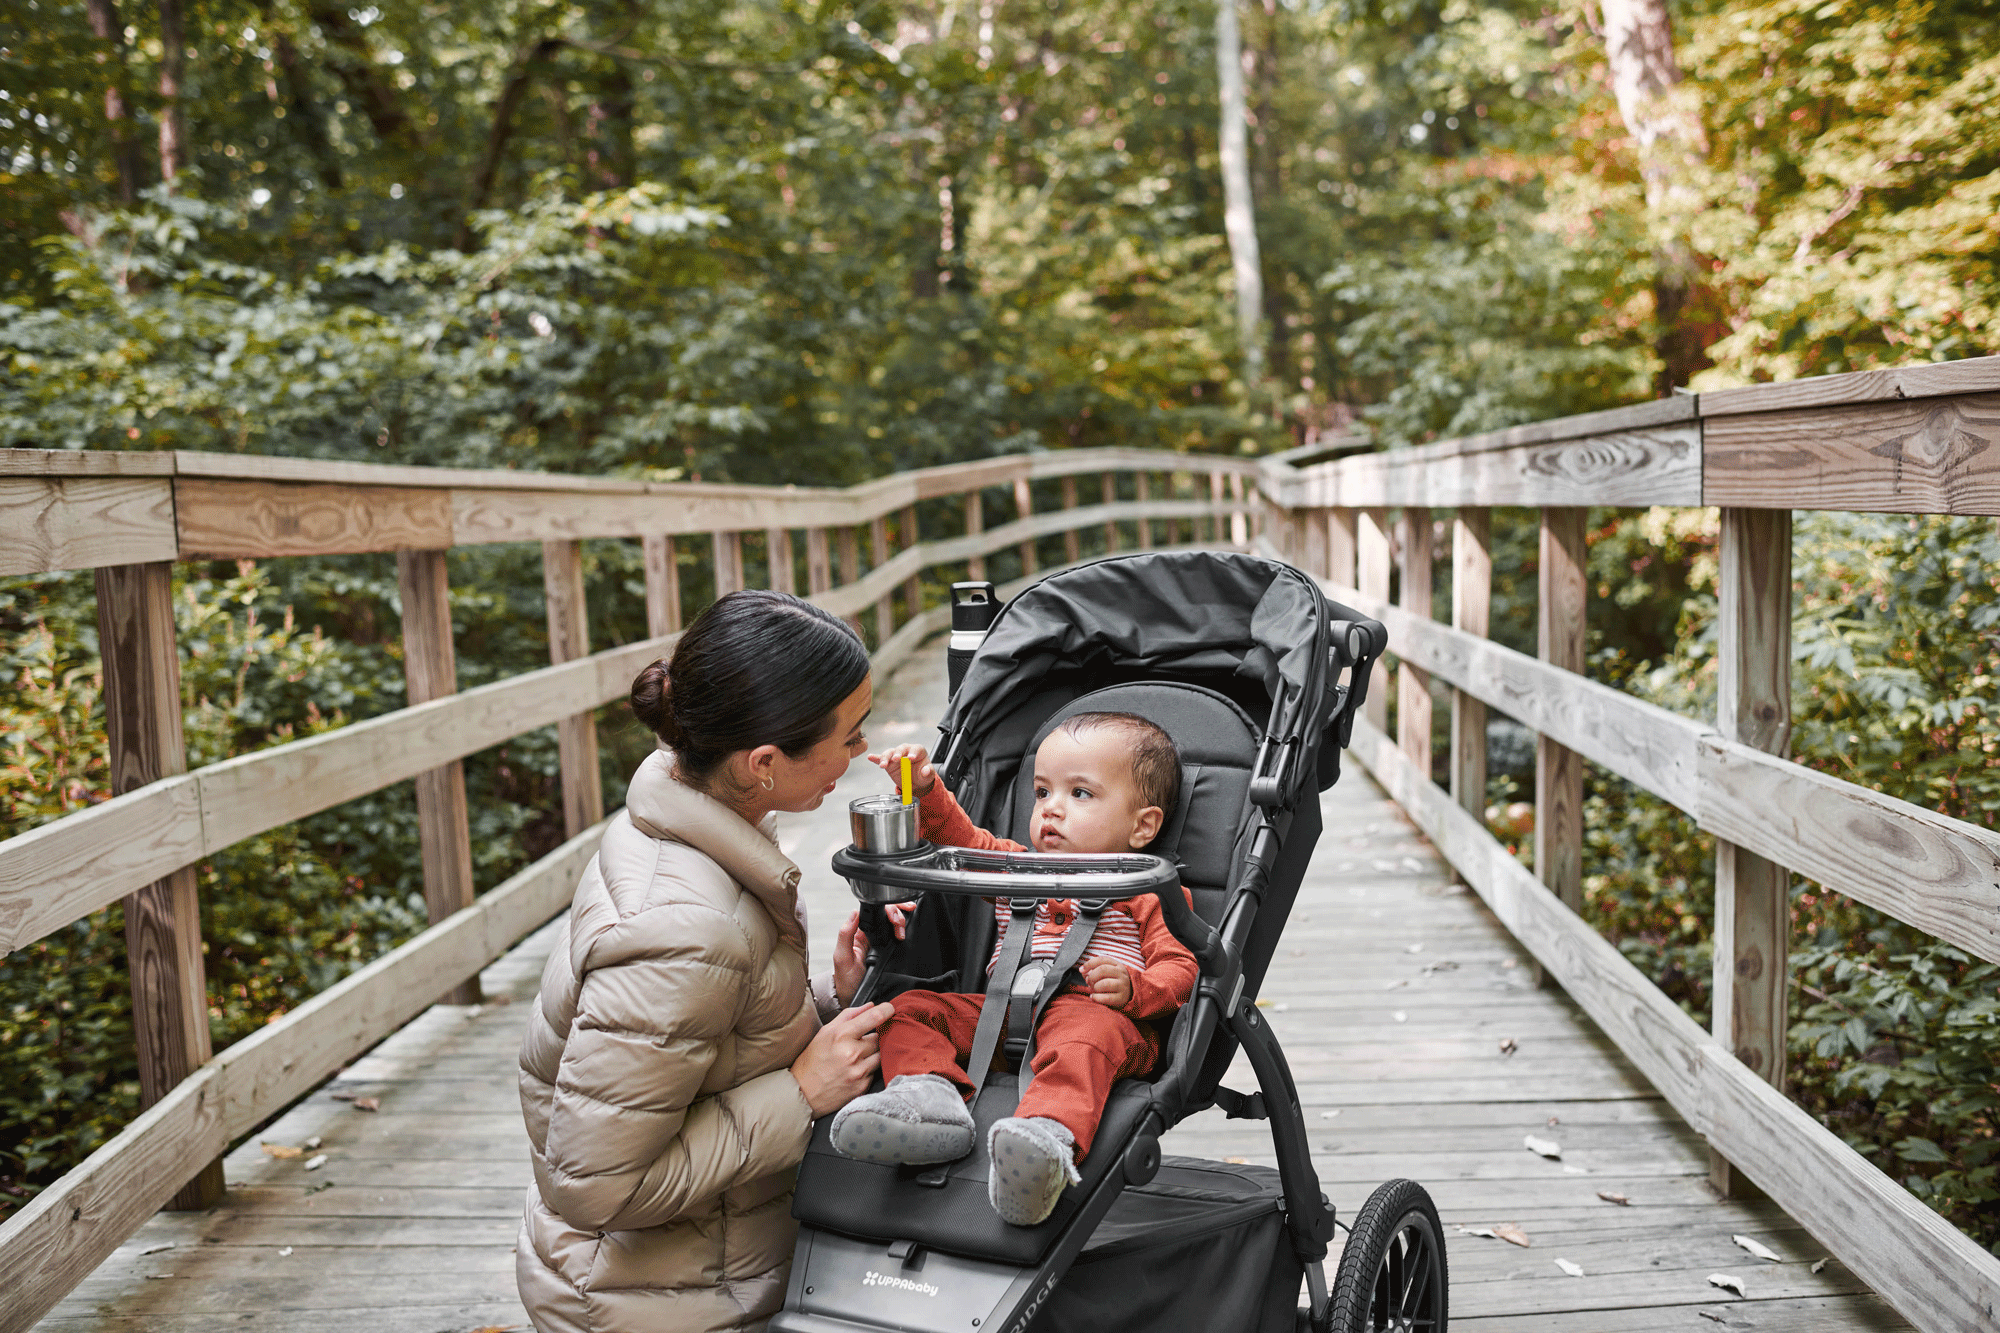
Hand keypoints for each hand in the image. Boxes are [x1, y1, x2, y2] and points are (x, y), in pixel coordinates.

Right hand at [791, 1001, 894, 1116]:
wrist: (802, 1093)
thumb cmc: (812, 1061)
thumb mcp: (825, 1032)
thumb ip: (849, 1016)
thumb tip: (870, 1006)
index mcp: (842, 1036)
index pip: (874, 1017)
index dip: (886, 1010)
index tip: (889, 1009)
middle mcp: (852, 1053)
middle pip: (880, 1037)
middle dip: (873, 1037)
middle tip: (859, 1042)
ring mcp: (859, 1071)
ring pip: (881, 1054)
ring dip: (873, 1054)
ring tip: (857, 1057)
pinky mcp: (862, 1087)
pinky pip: (876, 1071)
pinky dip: (869, 1069)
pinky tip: (855, 1070)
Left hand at [831, 904, 915, 1005]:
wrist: (855, 997)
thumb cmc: (846, 979)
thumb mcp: (842, 957)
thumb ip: (845, 935)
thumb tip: (854, 914)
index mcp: (856, 931)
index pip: (871, 911)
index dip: (883, 907)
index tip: (892, 914)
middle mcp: (868, 933)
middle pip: (885, 913)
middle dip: (896, 914)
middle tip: (900, 925)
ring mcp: (879, 940)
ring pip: (892, 921)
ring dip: (901, 921)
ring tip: (902, 931)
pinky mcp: (888, 949)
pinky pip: (896, 934)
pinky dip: (904, 929)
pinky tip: (907, 931)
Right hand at [867, 744, 936, 798]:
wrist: (916, 782)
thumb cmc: (923, 775)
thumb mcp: (929, 775)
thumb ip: (929, 772)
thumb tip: (925, 771)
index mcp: (917, 751)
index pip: (915, 749)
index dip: (913, 752)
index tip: (911, 758)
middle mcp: (906, 751)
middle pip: (900, 749)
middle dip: (897, 753)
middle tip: (896, 759)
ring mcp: (896, 756)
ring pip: (890, 753)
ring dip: (886, 758)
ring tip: (883, 765)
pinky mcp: (888, 763)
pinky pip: (881, 759)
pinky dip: (876, 758)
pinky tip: (870, 757)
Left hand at [1082, 959, 1132, 1009]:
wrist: (1129, 994)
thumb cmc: (1113, 981)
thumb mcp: (1107, 973)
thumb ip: (1094, 970)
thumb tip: (1083, 972)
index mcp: (1117, 965)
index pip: (1102, 960)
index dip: (1089, 964)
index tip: (1081, 970)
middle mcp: (1121, 973)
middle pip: (1102, 970)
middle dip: (1092, 976)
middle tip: (1089, 982)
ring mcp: (1123, 985)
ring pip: (1104, 984)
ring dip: (1094, 987)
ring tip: (1093, 990)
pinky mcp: (1122, 998)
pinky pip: (1106, 998)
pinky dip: (1096, 998)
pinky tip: (1093, 997)